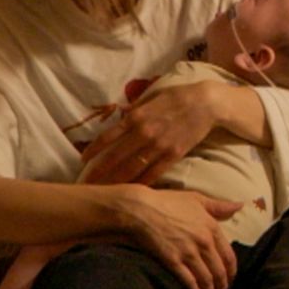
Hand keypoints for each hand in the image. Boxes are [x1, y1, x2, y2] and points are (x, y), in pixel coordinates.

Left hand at [81, 82, 220, 184]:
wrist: (206, 103)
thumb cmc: (178, 97)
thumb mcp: (151, 97)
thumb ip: (135, 109)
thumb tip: (121, 116)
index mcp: (136, 117)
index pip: (108, 137)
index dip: (93, 151)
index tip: (82, 161)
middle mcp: (144, 133)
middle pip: (115, 158)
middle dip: (99, 173)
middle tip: (86, 185)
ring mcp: (158, 147)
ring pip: (132, 169)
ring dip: (116, 182)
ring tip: (104, 192)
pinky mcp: (173, 156)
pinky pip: (153, 173)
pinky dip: (141, 183)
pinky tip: (132, 192)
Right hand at [115, 185, 240, 288]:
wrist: (141, 209)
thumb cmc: (168, 201)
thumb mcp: (196, 199)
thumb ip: (219, 206)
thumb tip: (240, 205)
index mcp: (212, 228)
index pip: (229, 255)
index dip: (232, 270)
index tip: (231, 278)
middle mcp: (203, 242)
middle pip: (219, 270)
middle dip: (223, 285)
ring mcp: (188, 253)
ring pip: (206, 278)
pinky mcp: (173, 261)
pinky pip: (188, 280)